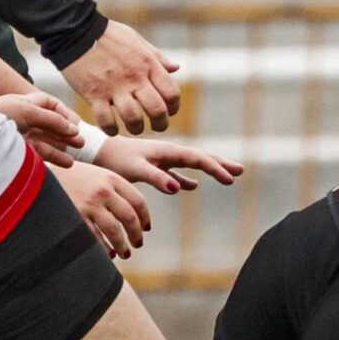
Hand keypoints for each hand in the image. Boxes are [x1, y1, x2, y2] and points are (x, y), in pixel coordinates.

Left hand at [0, 89, 83, 164]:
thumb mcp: (28, 111)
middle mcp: (22, 119)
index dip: (63, 111)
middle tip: (82, 142)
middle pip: (49, 124)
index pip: (48, 104)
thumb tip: (74, 129)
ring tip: (77, 156)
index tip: (75, 123)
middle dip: (66, 132)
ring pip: (46, 141)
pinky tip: (67, 163)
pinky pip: (40, 154)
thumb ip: (52, 120)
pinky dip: (54, 157)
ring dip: (62, 147)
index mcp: (23, 103)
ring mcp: (19, 136)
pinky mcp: (17, 152)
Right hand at [54, 161, 151, 258]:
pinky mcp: (76, 217)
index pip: (138, 200)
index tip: (146, 228)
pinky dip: (104, 249)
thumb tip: (133, 212)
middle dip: (136, 234)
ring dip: (123, 246)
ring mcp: (89, 204)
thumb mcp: (94, 175)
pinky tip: (108, 254)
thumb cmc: (70, 178)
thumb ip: (113, 188)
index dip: (145, 218)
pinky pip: (96, 238)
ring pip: (115, 230)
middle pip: (129, 217)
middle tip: (138, 243)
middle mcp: (103, 190)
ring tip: (125, 253)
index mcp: (111, 178)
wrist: (38, 177)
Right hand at [60, 21, 180, 134]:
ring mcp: (113, 87)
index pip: (171, 93)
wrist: (75, 31)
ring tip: (134, 127)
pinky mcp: (93, 94)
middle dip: (160, 124)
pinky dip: (111, 129)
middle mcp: (134, 77)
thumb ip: (156, 57)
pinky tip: (112, 128)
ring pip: (133, 119)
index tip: (168, 111)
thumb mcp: (137, 40)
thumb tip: (175, 68)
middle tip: (156, 126)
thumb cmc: (108, 35)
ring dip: (136, 128)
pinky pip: (106, 120)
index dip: (174, 107)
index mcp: (147, 64)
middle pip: (157, 110)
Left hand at [95, 135, 242, 195]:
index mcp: (167, 151)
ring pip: (191, 164)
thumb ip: (157, 178)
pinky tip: (193, 186)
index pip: (197, 158)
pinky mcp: (153, 167)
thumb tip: (178, 188)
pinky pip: (176, 173)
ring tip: (226, 175)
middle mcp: (168, 152)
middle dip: (220, 164)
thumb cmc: (116, 161)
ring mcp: (162, 159)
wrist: (99, 153)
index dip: (215, 167)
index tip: (230, 178)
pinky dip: (187, 179)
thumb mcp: (136, 169)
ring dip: (209, 169)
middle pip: (200, 157)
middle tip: (240, 171)